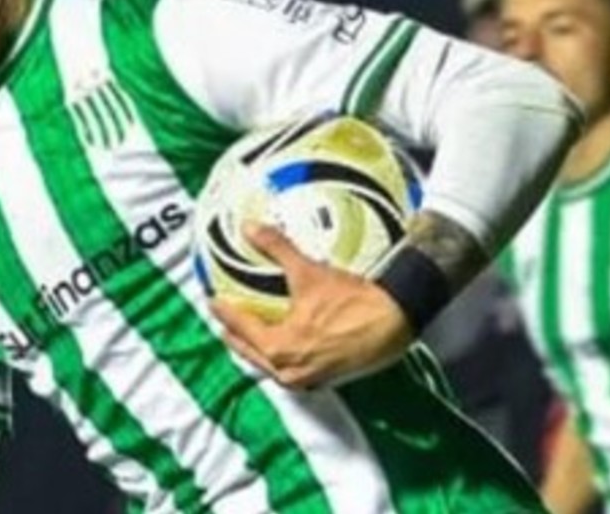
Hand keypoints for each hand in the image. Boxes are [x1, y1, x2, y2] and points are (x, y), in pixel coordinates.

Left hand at [211, 222, 415, 388]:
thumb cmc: (353, 302)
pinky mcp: (327, 379)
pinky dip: (281, 356)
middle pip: (249, 353)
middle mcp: (289, 371)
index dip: (224, 312)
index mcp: (278, 348)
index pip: (240, 329)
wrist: (396, 319)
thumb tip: (251, 229)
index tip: (213, 302)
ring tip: (250, 333)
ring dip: (257, 348)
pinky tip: (284, 344)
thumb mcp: (308, 272)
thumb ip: (276, 249)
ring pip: (270, 365)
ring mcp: (308, 379)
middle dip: (235, 335)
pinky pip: (292, 369)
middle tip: (224, 320)